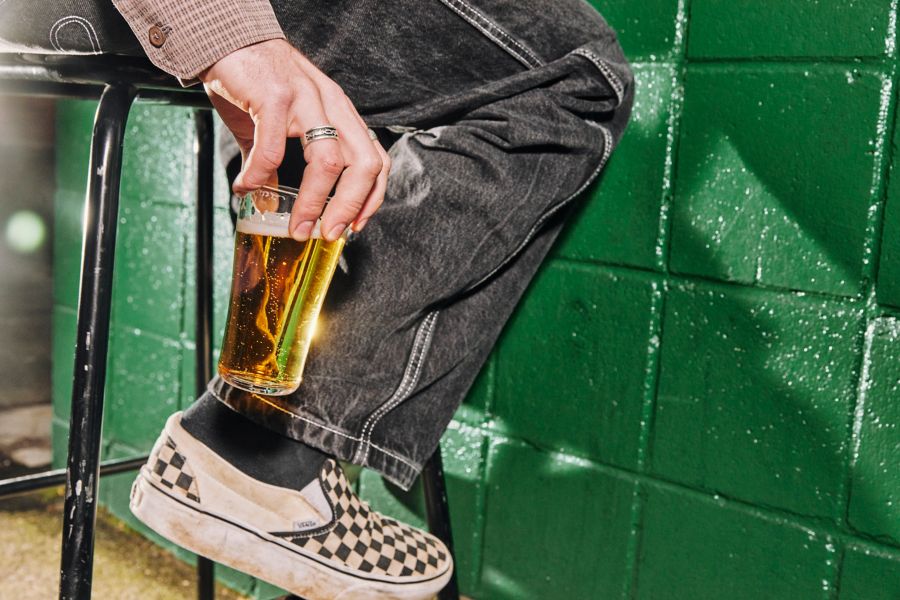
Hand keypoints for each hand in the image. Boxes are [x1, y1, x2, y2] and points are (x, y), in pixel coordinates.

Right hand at [199, 39, 389, 240]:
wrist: (222, 38)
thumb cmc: (252, 81)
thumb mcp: (277, 122)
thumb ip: (276, 162)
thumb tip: (269, 199)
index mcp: (340, 113)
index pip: (375, 159)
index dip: (371, 198)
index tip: (355, 227)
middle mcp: (332, 104)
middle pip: (364, 164)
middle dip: (350, 208)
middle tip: (329, 234)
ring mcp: (306, 98)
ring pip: (328, 161)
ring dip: (314, 202)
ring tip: (297, 225)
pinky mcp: (274, 95)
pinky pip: (274, 148)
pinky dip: (261, 175)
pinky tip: (247, 186)